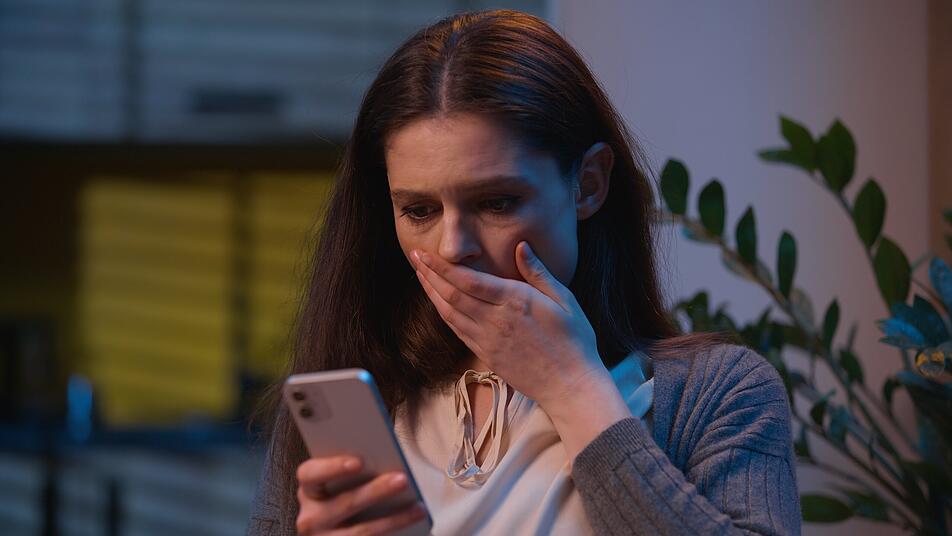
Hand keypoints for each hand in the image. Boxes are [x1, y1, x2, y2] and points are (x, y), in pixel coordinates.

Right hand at [295, 455, 426, 534]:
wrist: (335, 533)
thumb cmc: (342, 497)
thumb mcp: (338, 485)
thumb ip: (353, 470)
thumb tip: (384, 458)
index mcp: (309, 491)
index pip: (310, 474)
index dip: (332, 467)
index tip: (359, 462)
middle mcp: (311, 518)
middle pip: (345, 503)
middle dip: (376, 491)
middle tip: (403, 479)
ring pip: (362, 532)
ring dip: (393, 520)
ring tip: (418, 508)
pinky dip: (392, 535)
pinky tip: (412, 525)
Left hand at [410, 241, 611, 411]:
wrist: (570, 385)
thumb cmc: (574, 340)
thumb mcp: (564, 299)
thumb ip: (538, 272)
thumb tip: (521, 246)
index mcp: (514, 300)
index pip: (467, 279)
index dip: (441, 266)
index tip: (425, 253)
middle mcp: (495, 320)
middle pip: (451, 294)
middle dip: (430, 274)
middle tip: (415, 257)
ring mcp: (487, 340)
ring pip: (449, 313)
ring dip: (431, 292)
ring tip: (420, 276)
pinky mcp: (486, 354)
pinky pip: (458, 330)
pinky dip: (443, 313)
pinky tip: (438, 303)